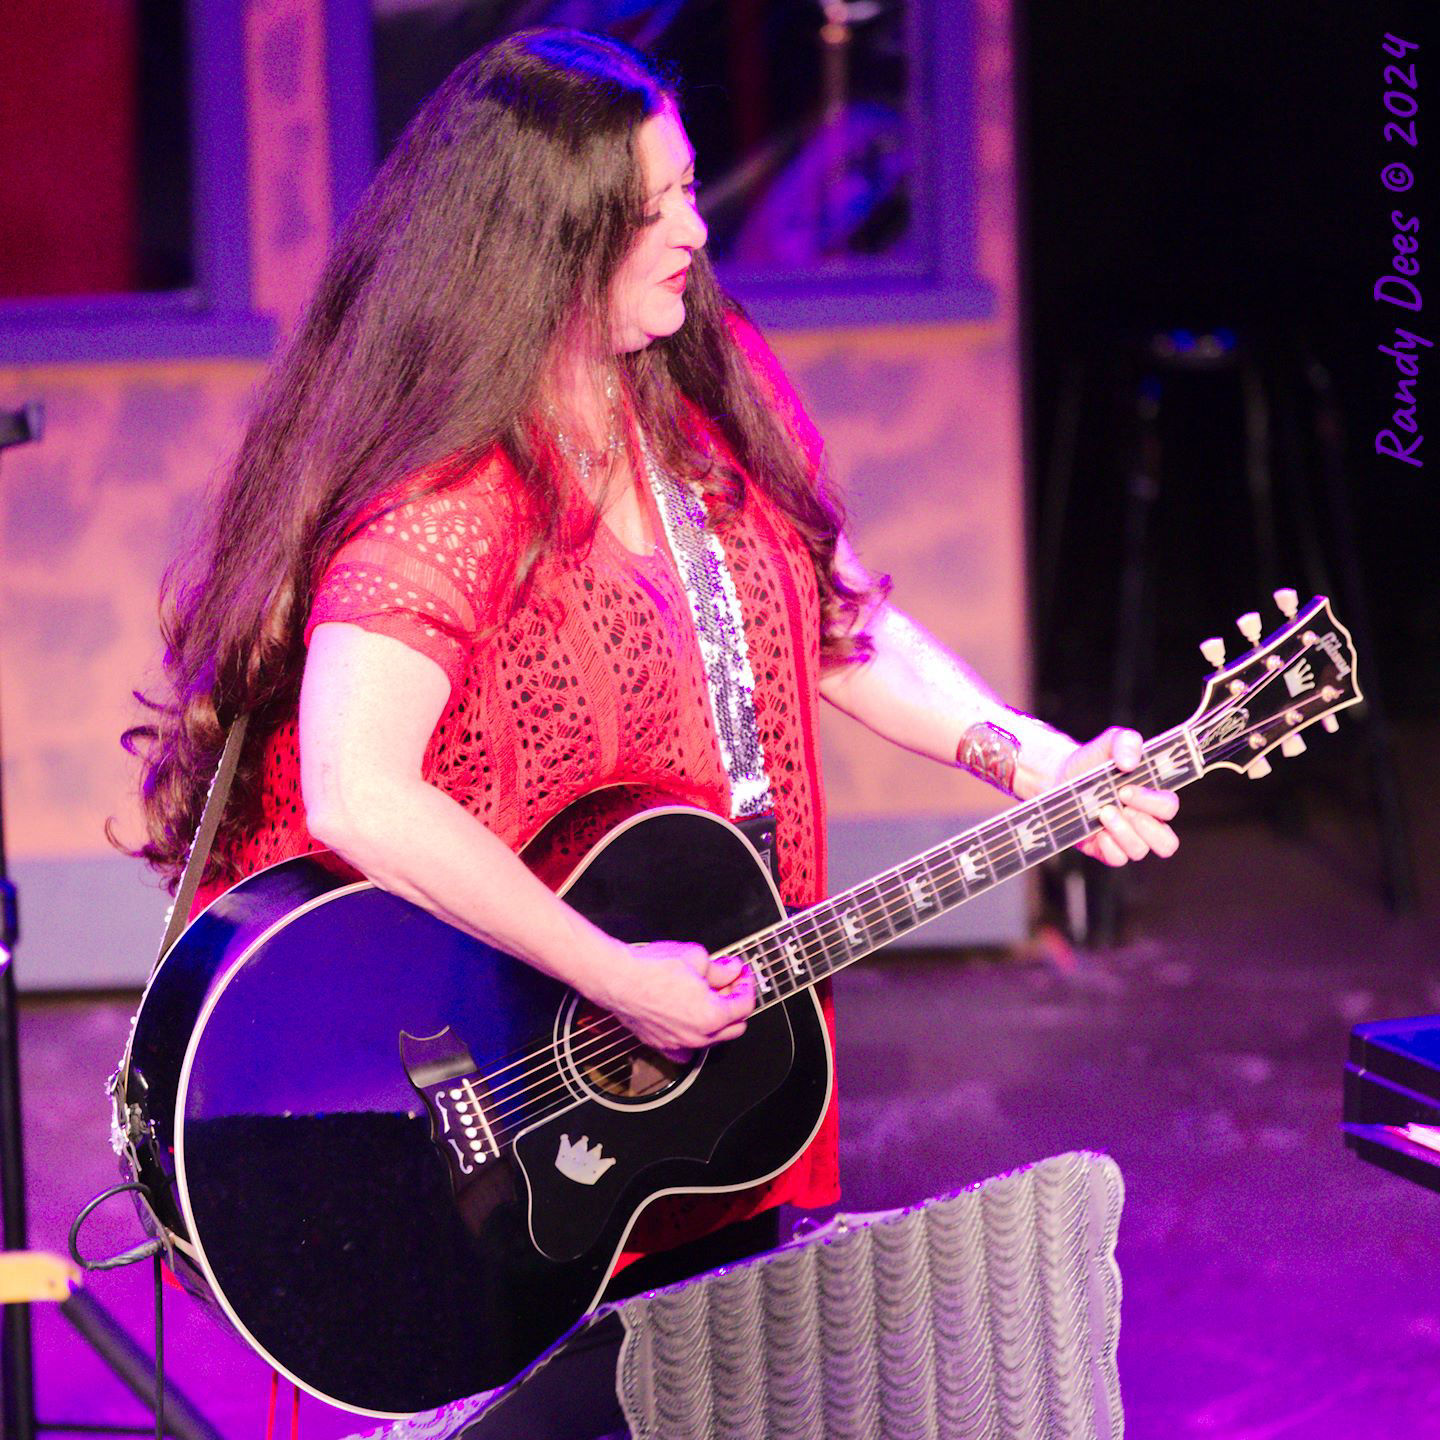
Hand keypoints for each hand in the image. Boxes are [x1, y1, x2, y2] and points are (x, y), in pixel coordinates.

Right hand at [593, 941, 755, 1060]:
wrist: (617, 979)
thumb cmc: (652, 969)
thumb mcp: (696, 958)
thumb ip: (720, 968)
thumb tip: (732, 970)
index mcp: (712, 1016)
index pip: (744, 1005)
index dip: (747, 986)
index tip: (742, 975)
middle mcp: (698, 1037)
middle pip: (735, 1027)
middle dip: (735, 1004)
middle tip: (728, 984)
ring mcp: (678, 1044)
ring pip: (712, 1039)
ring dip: (717, 1020)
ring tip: (707, 995)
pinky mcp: (661, 1045)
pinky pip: (687, 1048)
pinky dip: (694, 1034)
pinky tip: (689, 1016)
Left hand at [1055, 726, 1179, 867]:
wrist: (1061, 776)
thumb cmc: (1093, 760)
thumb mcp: (1109, 742)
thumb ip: (1126, 741)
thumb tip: (1129, 762)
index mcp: (1153, 797)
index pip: (1169, 808)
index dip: (1152, 802)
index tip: (1126, 789)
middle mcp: (1145, 822)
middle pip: (1166, 842)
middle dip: (1145, 825)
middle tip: (1119, 805)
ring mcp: (1125, 838)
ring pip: (1140, 851)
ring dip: (1122, 832)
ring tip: (1102, 812)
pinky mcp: (1105, 849)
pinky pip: (1118, 859)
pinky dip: (1109, 847)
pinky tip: (1097, 831)